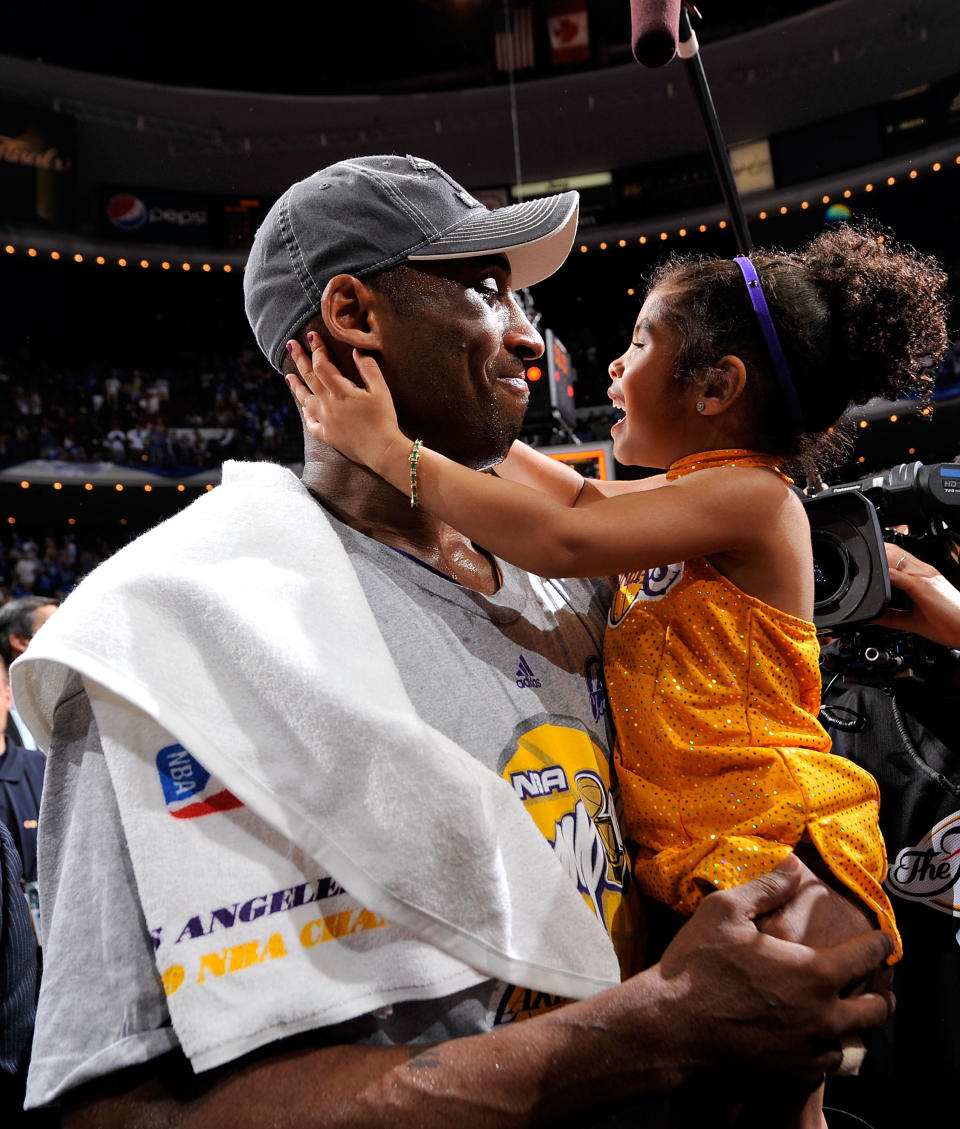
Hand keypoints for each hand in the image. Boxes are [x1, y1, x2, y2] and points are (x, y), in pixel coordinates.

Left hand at [286, 335, 409, 477]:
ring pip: (305, 400)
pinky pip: (312, 424)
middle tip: (291, 345)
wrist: (382, 450)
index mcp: (341, 392)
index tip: (312, 336)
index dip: (317, 349)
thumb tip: (357, 351)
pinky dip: (306, 414)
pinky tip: (304, 408)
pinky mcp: (328, 435)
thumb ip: (369, 369)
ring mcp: (326, 421)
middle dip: (300, 359)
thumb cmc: (384, 419)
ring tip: (288, 376)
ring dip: (296, 386)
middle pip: (309, 378)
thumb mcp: (381, 390)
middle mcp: (329, 405)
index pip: (322, 365)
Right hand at [652, 855, 893, 1088]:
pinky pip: (823, 1065)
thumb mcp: (725, 911)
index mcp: (814, 973)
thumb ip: (766, 887)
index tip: (886, 940)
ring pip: (850, 1041)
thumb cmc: (697, 965)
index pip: (868, 957)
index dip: (881, 944)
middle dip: (880, 994)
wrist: (668, 1029)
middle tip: (874, 985)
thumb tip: (793, 864)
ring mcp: (809, 1052)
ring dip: (848, 1025)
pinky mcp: (792, 1077)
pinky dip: (821, 1050)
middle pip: (876, 1010)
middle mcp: (822, 1017)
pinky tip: (805, 1037)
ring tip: (837, 1013)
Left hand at [873, 543, 959, 646]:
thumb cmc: (949, 624)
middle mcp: (924, 573)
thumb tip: (874, 616)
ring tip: (863, 556)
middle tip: (858, 551)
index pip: (899, 559)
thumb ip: (893, 617)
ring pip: (898, 560)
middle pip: (896, 554)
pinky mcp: (925, 587)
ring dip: (881, 557)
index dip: (883, 555)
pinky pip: (903, 576)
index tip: (866, 557)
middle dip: (878, 551)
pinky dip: (889, 574)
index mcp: (922, 578)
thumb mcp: (913, 620)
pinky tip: (878, 573)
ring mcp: (925, 578)